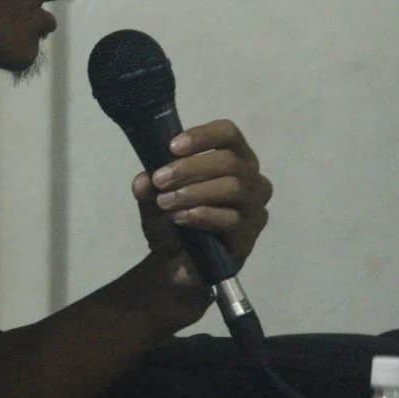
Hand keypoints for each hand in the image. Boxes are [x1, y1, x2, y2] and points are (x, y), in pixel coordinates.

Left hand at [131, 119, 271, 313]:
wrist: (174, 264)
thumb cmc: (172, 220)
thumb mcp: (153, 198)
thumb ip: (148, 185)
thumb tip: (143, 180)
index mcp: (234, 160)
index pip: (229, 134)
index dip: (203, 136)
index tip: (172, 146)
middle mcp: (252, 180)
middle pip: (231, 162)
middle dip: (191, 168)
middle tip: (160, 179)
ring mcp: (255, 209)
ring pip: (234, 188)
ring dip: (194, 192)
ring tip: (165, 202)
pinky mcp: (249, 237)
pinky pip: (232, 219)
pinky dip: (202, 215)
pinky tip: (180, 218)